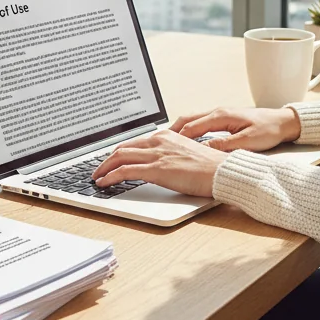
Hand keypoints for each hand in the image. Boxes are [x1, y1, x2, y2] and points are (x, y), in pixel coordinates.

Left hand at [92, 128, 229, 197]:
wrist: (222, 172)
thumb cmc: (210, 167)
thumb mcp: (187, 154)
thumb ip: (171, 155)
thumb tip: (161, 164)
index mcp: (167, 136)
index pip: (135, 142)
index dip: (119, 152)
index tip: (111, 160)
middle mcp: (159, 141)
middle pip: (123, 147)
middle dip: (106, 159)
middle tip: (99, 169)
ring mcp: (157, 154)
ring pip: (119, 157)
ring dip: (104, 168)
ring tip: (97, 177)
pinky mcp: (156, 169)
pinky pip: (125, 171)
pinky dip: (110, 176)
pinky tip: (104, 183)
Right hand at [169, 107, 300, 153]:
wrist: (283, 121)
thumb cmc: (269, 129)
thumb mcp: (247, 141)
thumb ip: (224, 145)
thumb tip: (204, 151)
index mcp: (221, 116)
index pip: (191, 127)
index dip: (176, 138)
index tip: (164, 147)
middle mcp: (218, 112)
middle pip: (186, 120)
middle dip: (170, 131)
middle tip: (158, 143)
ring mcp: (220, 114)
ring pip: (192, 119)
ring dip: (178, 129)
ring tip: (167, 141)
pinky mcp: (224, 118)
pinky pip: (200, 122)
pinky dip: (188, 129)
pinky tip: (186, 139)